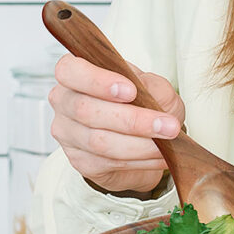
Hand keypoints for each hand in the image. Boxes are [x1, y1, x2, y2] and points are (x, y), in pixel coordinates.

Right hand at [48, 54, 185, 192]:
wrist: (142, 142)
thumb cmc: (141, 105)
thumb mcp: (153, 88)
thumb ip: (151, 86)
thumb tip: (149, 93)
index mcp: (75, 74)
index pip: (70, 71)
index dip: (97, 81)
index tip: (131, 91)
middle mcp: (64, 102)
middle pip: (86, 110)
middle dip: (132, 120)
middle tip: (168, 125)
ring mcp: (68, 135)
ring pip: (99, 141)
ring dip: (141, 144)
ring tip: (169, 143)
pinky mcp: (82, 162)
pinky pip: (110, 162)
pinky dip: (141, 160)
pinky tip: (161, 157)